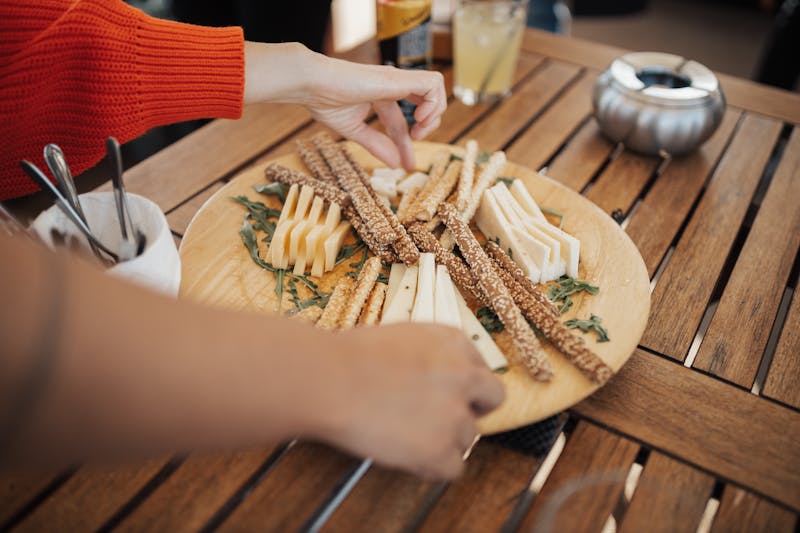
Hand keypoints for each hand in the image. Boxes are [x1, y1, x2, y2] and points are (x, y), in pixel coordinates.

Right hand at [243, 42, 446, 170]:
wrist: (311, 84)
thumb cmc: (324, 101)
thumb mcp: (354, 130)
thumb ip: (375, 144)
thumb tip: (395, 164)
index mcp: (380, 97)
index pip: (401, 123)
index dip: (407, 146)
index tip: (407, 166)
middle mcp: (392, 86)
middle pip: (426, 104)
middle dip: (428, 126)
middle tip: (413, 139)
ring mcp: (397, 80)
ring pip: (436, 89)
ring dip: (434, 113)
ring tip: (417, 129)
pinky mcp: (398, 77)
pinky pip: (433, 84)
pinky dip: (433, 103)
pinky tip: (417, 118)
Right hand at [316, 323, 504, 478]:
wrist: (327, 379)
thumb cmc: (348, 357)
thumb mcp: (401, 336)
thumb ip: (430, 356)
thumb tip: (435, 379)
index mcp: (454, 341)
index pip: (482, 368)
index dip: (464, 386)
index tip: (445, 395)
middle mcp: (464, 375)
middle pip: (492, 399)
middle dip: (470, 409)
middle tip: (438, 418)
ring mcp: (454, 413)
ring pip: (468, 438)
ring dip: (443, 439)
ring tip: (405, 434)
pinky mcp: (439, 449)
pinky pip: (453, 469)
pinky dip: (432, 467)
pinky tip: (408, 456)